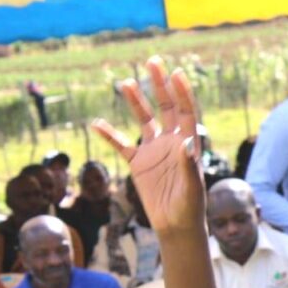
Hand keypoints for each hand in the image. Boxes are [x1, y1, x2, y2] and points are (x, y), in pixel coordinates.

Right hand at [91, 58, 205, 238]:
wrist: (176, 226)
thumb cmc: (190, 207)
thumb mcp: (191, 186)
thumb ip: (187, 164)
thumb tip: (185, 140)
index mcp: (187, 144)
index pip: (185, 112)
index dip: (182, 92)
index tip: (176, 73)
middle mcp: (171, 142)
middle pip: (166, 107)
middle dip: (160, 85)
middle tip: (153, 61)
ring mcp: (154, 151)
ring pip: (143, 120)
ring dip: (136, 102)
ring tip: (126, 82)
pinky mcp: (138, 164)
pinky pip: (121, 145)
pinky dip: (109, 135)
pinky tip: (96, 123)